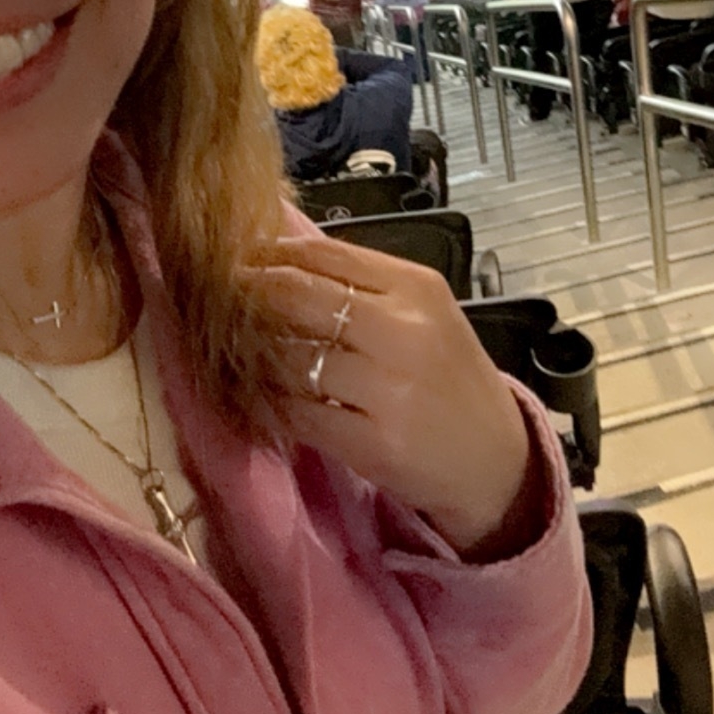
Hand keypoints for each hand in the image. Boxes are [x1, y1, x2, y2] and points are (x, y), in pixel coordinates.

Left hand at [246, 234, 538, 560]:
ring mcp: (389, 389)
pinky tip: (257, 399)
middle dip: (247, 295)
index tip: (235, 259)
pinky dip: (267, 404)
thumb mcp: (424, 315)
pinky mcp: (372, 443)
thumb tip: (277, 253)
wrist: (496, 460)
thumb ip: (362, 284)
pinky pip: (295, 413)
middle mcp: (404, 330)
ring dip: (251, 354)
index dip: (268, 255)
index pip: (324, 253)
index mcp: (416, 288)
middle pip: (298, 296)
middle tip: (217, 299)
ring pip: (289, 356)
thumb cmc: (448, 379)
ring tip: (232, 351)